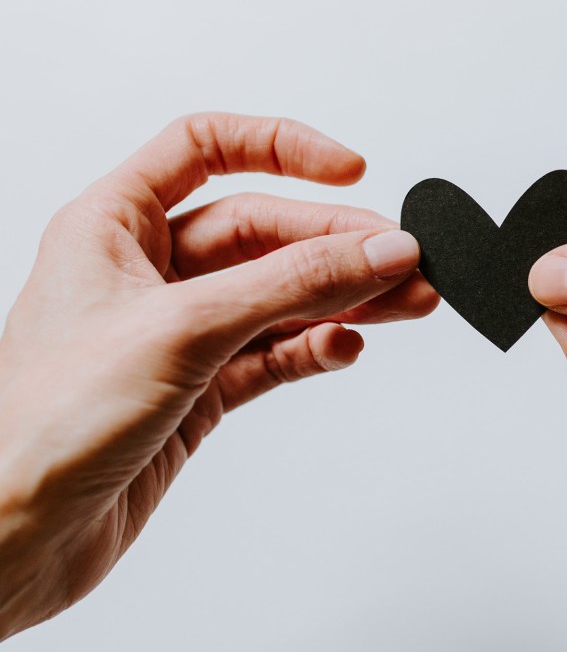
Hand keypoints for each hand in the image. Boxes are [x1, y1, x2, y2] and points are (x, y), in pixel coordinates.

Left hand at [0, 114, 437, 638]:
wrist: (11, 539)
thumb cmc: (43, 424)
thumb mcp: (183, 328)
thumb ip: (291, 284)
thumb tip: (378, 248)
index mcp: (114, 225)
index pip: (206, 147)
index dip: (281, 148)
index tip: (350, 170)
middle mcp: (147, 272)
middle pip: (263, 230)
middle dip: (338, 244)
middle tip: (404, 261)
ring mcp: (178, 332)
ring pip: (280, 295)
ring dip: (344, 298)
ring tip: (407, 302)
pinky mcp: (199, 390)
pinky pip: (275, 352)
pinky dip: (315, 348)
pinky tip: (344, 348)